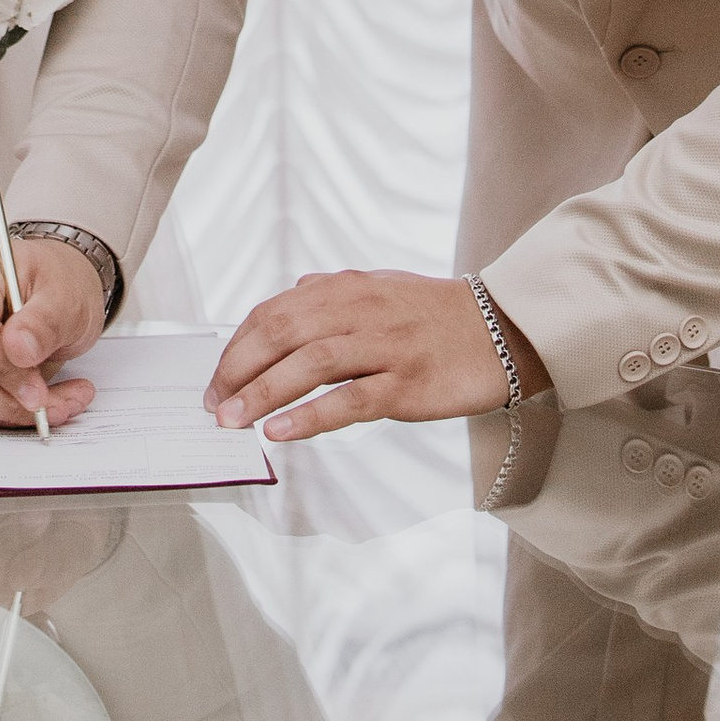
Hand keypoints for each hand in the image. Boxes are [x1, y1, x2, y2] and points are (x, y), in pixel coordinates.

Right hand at [0, 235, 102, 431]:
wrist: (56, 292)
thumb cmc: (59, 281)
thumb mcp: (68, 297)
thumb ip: (44, 321)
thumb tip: (17, 348)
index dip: (2, 368)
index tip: (37, 391)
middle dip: (8, 397)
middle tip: (52, 403)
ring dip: (9, 409)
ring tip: (58, 402)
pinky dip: (3, 410)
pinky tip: (38, 401)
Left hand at [206, 271, 548, 444]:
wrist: (504, 330)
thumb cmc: (437, 315)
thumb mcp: (382, 288)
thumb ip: (334, 292)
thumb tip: (291, 294)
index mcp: (348, 287)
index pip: (275, 312)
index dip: (238, 345)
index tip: (216, 378)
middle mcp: (362, 310)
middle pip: (284, 332)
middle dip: (239, 369)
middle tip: (214, 404)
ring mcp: (386, 346)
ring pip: (311, 364)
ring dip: (264, 393)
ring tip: (233, 421)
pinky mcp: (408, 383)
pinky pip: (351, 399)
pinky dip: (310, 416)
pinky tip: (281, 433)